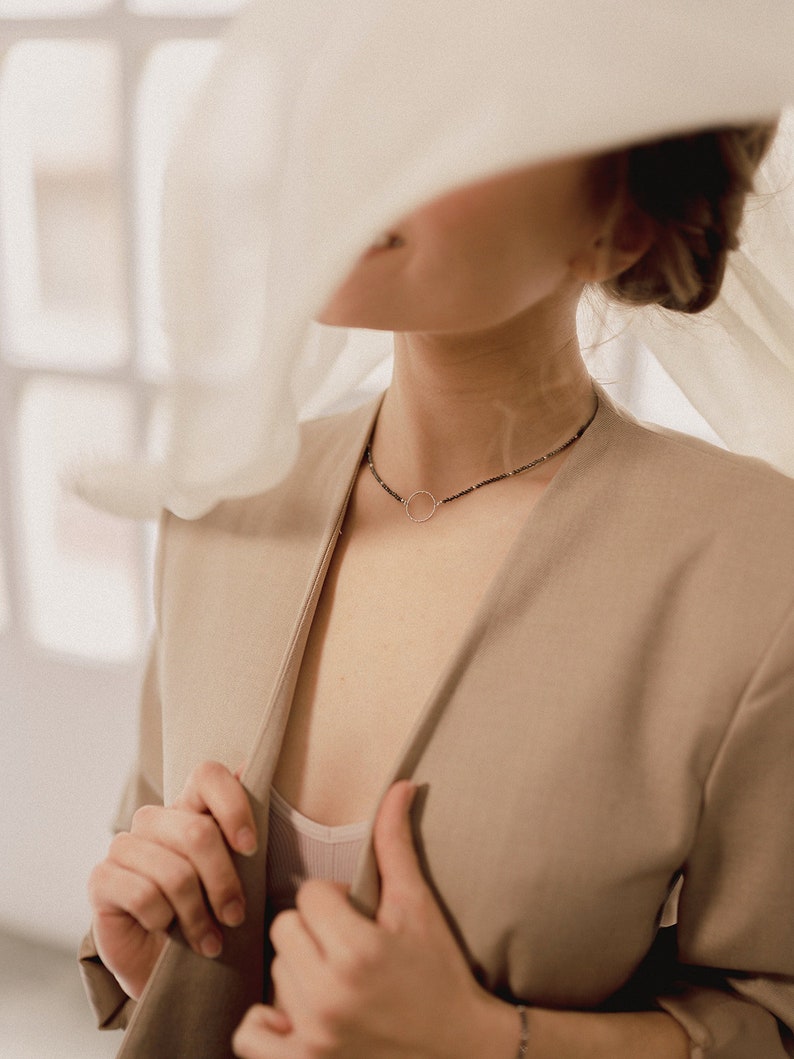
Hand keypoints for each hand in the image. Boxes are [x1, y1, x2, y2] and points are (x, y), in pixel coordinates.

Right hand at [88, 760, 256, 999]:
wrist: (168, 968)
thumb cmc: (207, 914)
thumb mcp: (235, 873)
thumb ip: (238, 828)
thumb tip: (247, 768)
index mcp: (188, 807)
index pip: (208, 775)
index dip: (233, 806)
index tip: (250, 848)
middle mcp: (154, 820)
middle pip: (197, 832)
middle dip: (224, 881)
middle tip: (235, 916)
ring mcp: (124, 846)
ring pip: (175, 872)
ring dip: (197, 914)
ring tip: (209, 939)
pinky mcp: (101, 878)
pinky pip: (143, 895)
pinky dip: (164, 920)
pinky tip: (167, 932)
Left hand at [232, 780, 517, 1058]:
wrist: (462, 1048)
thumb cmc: (440, 972)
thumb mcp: (417, 906)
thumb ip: (397, 843)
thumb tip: (400, 784)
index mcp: (358, 951)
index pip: (311, 895)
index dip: (336, 899)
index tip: (359, 916)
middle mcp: (330, 996)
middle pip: (284, 930)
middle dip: (313, 931)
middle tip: (345, 945)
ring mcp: (315, 1037)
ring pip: (274, 974)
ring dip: (298, 972)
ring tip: (335, 979)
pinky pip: (251, 1035)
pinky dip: (267, 1022)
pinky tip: (297, 1011)